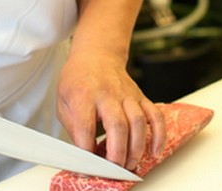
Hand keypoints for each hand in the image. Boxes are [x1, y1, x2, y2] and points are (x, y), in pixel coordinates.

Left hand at [57, 49, 165, 170]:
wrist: (97, 54)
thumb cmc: (79, 79)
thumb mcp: (63, 101)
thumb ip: (74, 128)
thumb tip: (85, 153)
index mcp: (84, 95)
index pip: (85, 126)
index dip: (86, 150)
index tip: (87, 164)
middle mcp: (107, 94)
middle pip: (117, 125)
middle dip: (117, 152)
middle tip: (114, 167)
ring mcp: (127, 95)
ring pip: (138, 121)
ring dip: (136, 147)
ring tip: (130, 163)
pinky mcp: (140, 97)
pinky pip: (155, 115)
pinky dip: (159, 135)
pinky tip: (155, 150)